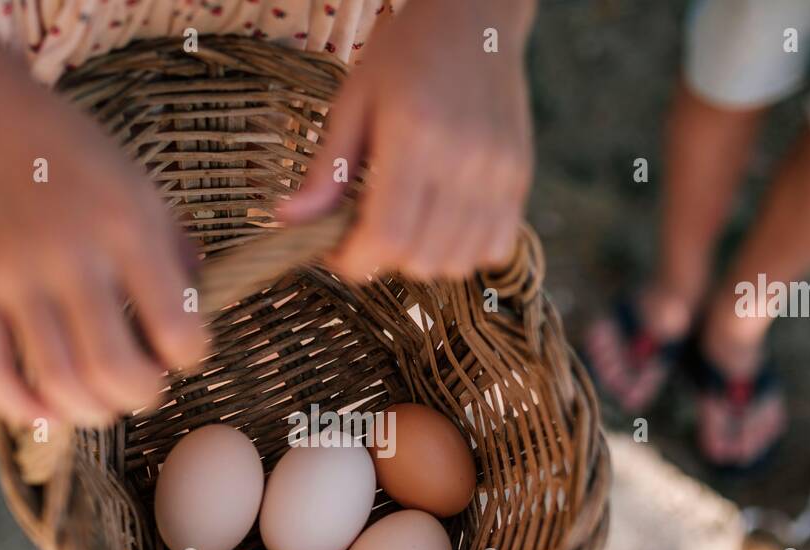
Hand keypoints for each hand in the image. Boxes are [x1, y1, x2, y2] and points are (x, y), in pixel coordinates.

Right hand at [0, 67, 205, 428]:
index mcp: (127, 230)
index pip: (177, 329)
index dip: (191, 358)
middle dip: (142, 396)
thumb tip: (199, 313)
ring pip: (57, 380)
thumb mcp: (142, 188)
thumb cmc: (73, 153)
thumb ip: (175, 252)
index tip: (183, 352)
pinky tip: (46, 414)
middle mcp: (72, 257)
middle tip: (146, 387)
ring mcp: (16, 277)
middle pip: (115, 370)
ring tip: (104, 402)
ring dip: (91, 412)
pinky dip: (20, 407)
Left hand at [278, 0, 534, 281]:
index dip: (354, 261)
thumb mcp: (354, 101)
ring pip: (456, 264)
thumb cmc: (407, 55)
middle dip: (384, 260)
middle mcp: (465, 160)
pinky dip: (463, 253)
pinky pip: (493, 250)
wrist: (477, 21)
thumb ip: (327, 169)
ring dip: (422, 259)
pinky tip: (442, 224)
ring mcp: (500, 174)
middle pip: (420, 259)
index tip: (336, 252)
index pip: (386, 236)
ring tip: (406, 223)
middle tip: (367, 229)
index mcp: (415, 135)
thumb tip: (288, 220)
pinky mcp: (520, 180)